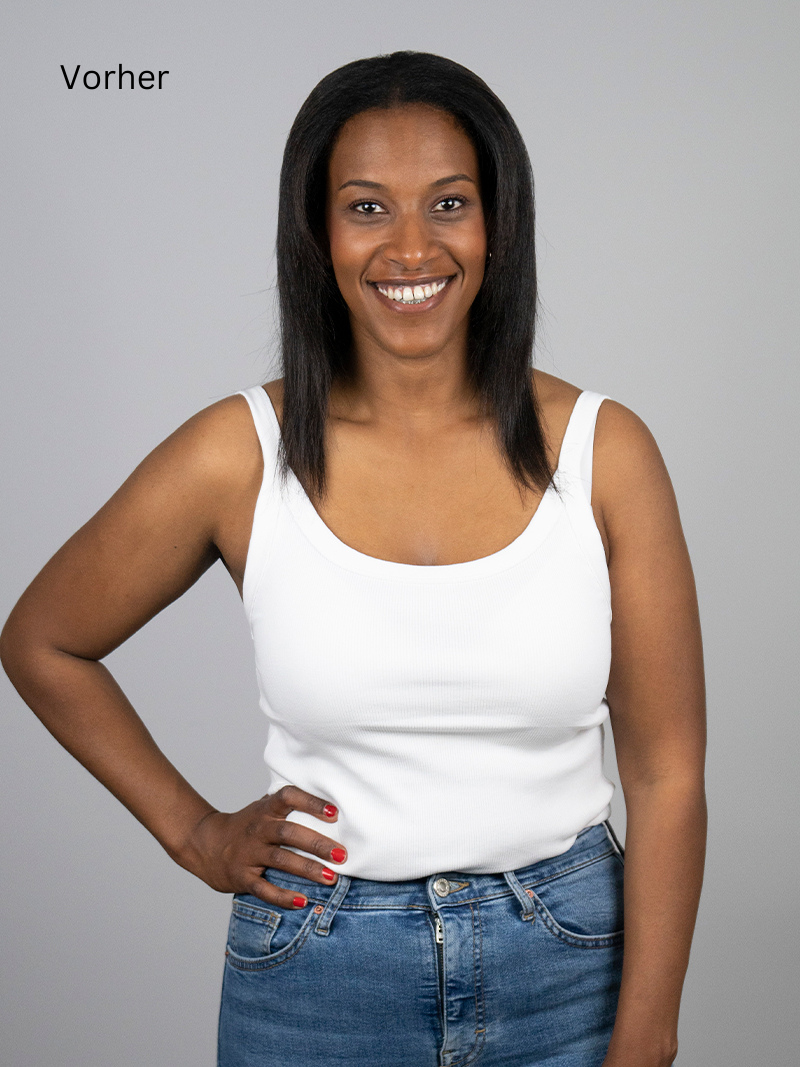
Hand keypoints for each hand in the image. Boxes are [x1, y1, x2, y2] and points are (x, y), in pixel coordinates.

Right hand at [181, 784, 346, 908]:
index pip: (288, 797)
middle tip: (342, 854)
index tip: (334, 813)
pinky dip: (283, 897)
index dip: (311, 803)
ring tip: (331, 878)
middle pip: (289, 833)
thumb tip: (330, 802)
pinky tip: (303, 901)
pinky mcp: (242, 877)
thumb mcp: (263, 808)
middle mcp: (258, 829)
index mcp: (265, 809)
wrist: (205, 844)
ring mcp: (249, 853)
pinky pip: (264, 889)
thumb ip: (289, 805)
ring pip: (280, 860)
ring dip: (307, 870)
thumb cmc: (247, 825)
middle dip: (317, 844)